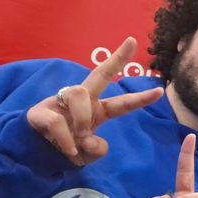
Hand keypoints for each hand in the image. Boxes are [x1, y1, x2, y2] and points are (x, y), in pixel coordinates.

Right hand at [27, 37, 163, 165]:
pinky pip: (58, 121)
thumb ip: (95, 150)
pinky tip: (68, 149)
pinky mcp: (41, 110)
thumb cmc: (67, 150)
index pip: (122, 103)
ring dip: (82, 119)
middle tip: (132, 41)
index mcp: (98, 111)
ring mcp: (62, 102)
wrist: (36, 154)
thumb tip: (91, 140)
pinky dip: (66, 139)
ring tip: (80, 140)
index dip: (141, 98)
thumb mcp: (87, 156)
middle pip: (101, 75)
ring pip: (79, 93)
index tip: (160, 90)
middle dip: (117, 58)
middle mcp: (83, 101)